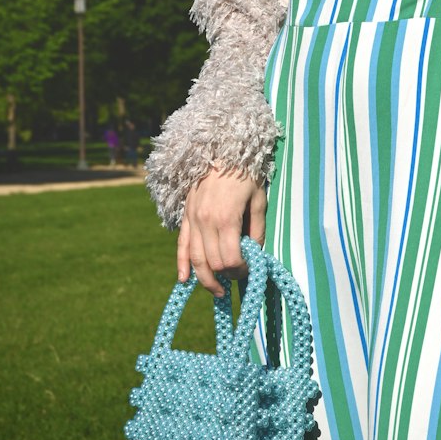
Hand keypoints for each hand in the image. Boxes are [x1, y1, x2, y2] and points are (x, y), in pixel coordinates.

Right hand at [177, 166, 266, 296]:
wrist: (222, 148)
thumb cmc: (246, 173)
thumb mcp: (258, 200)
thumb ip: (257, 230)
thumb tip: (254, 254)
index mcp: (226, 219)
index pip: (229, 259)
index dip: (240, 270)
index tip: (249, 270)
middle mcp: (205, 222)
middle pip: (212, 263)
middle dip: (226, 275)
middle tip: (238, 278)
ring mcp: (192, 219)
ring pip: (195, 259)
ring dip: (205, 279)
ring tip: (217, 290)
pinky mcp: (186, 215)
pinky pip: (182, 245)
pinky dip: (182, 265)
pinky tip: (184, 280)